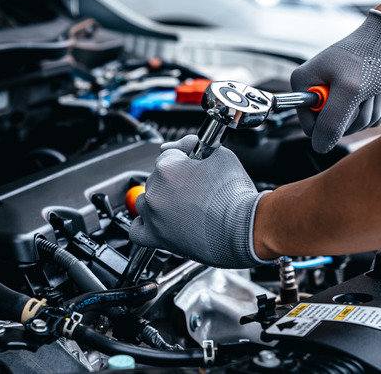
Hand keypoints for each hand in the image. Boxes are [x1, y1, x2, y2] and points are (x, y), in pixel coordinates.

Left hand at [130, 135, 274, 268]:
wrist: (243, 229)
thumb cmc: (235, 195)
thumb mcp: (221, 155)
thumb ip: (195, 144)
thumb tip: (184, 144)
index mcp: (167, 167)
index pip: (168, 154)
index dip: (183, 159)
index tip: (193, 165)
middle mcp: (155, 190)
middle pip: (156, 178)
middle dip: (174, 181)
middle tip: (195, 189)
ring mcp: (153, 215)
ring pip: (145, 201)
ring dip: (160, 201)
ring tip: (182, 206)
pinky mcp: (156, 237)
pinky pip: (137, 230)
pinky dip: (144, 225)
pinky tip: (158, 221)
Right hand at [291, 9, 380, 152]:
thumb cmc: (369, 56)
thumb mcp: (349, 91)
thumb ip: (331, 122)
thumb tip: (319, 147)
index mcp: (304, 84)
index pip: (309, 126)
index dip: (331, 125)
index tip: (347, 106)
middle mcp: (314, 89)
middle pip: (331, 127)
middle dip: (354, 116)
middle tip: (364, 94)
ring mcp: (332, 93)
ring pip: (350, 124)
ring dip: (368, 111)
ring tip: (373, 89)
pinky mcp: (350, 96)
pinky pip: (362, 118)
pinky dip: (375, 110)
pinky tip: (379, 94)